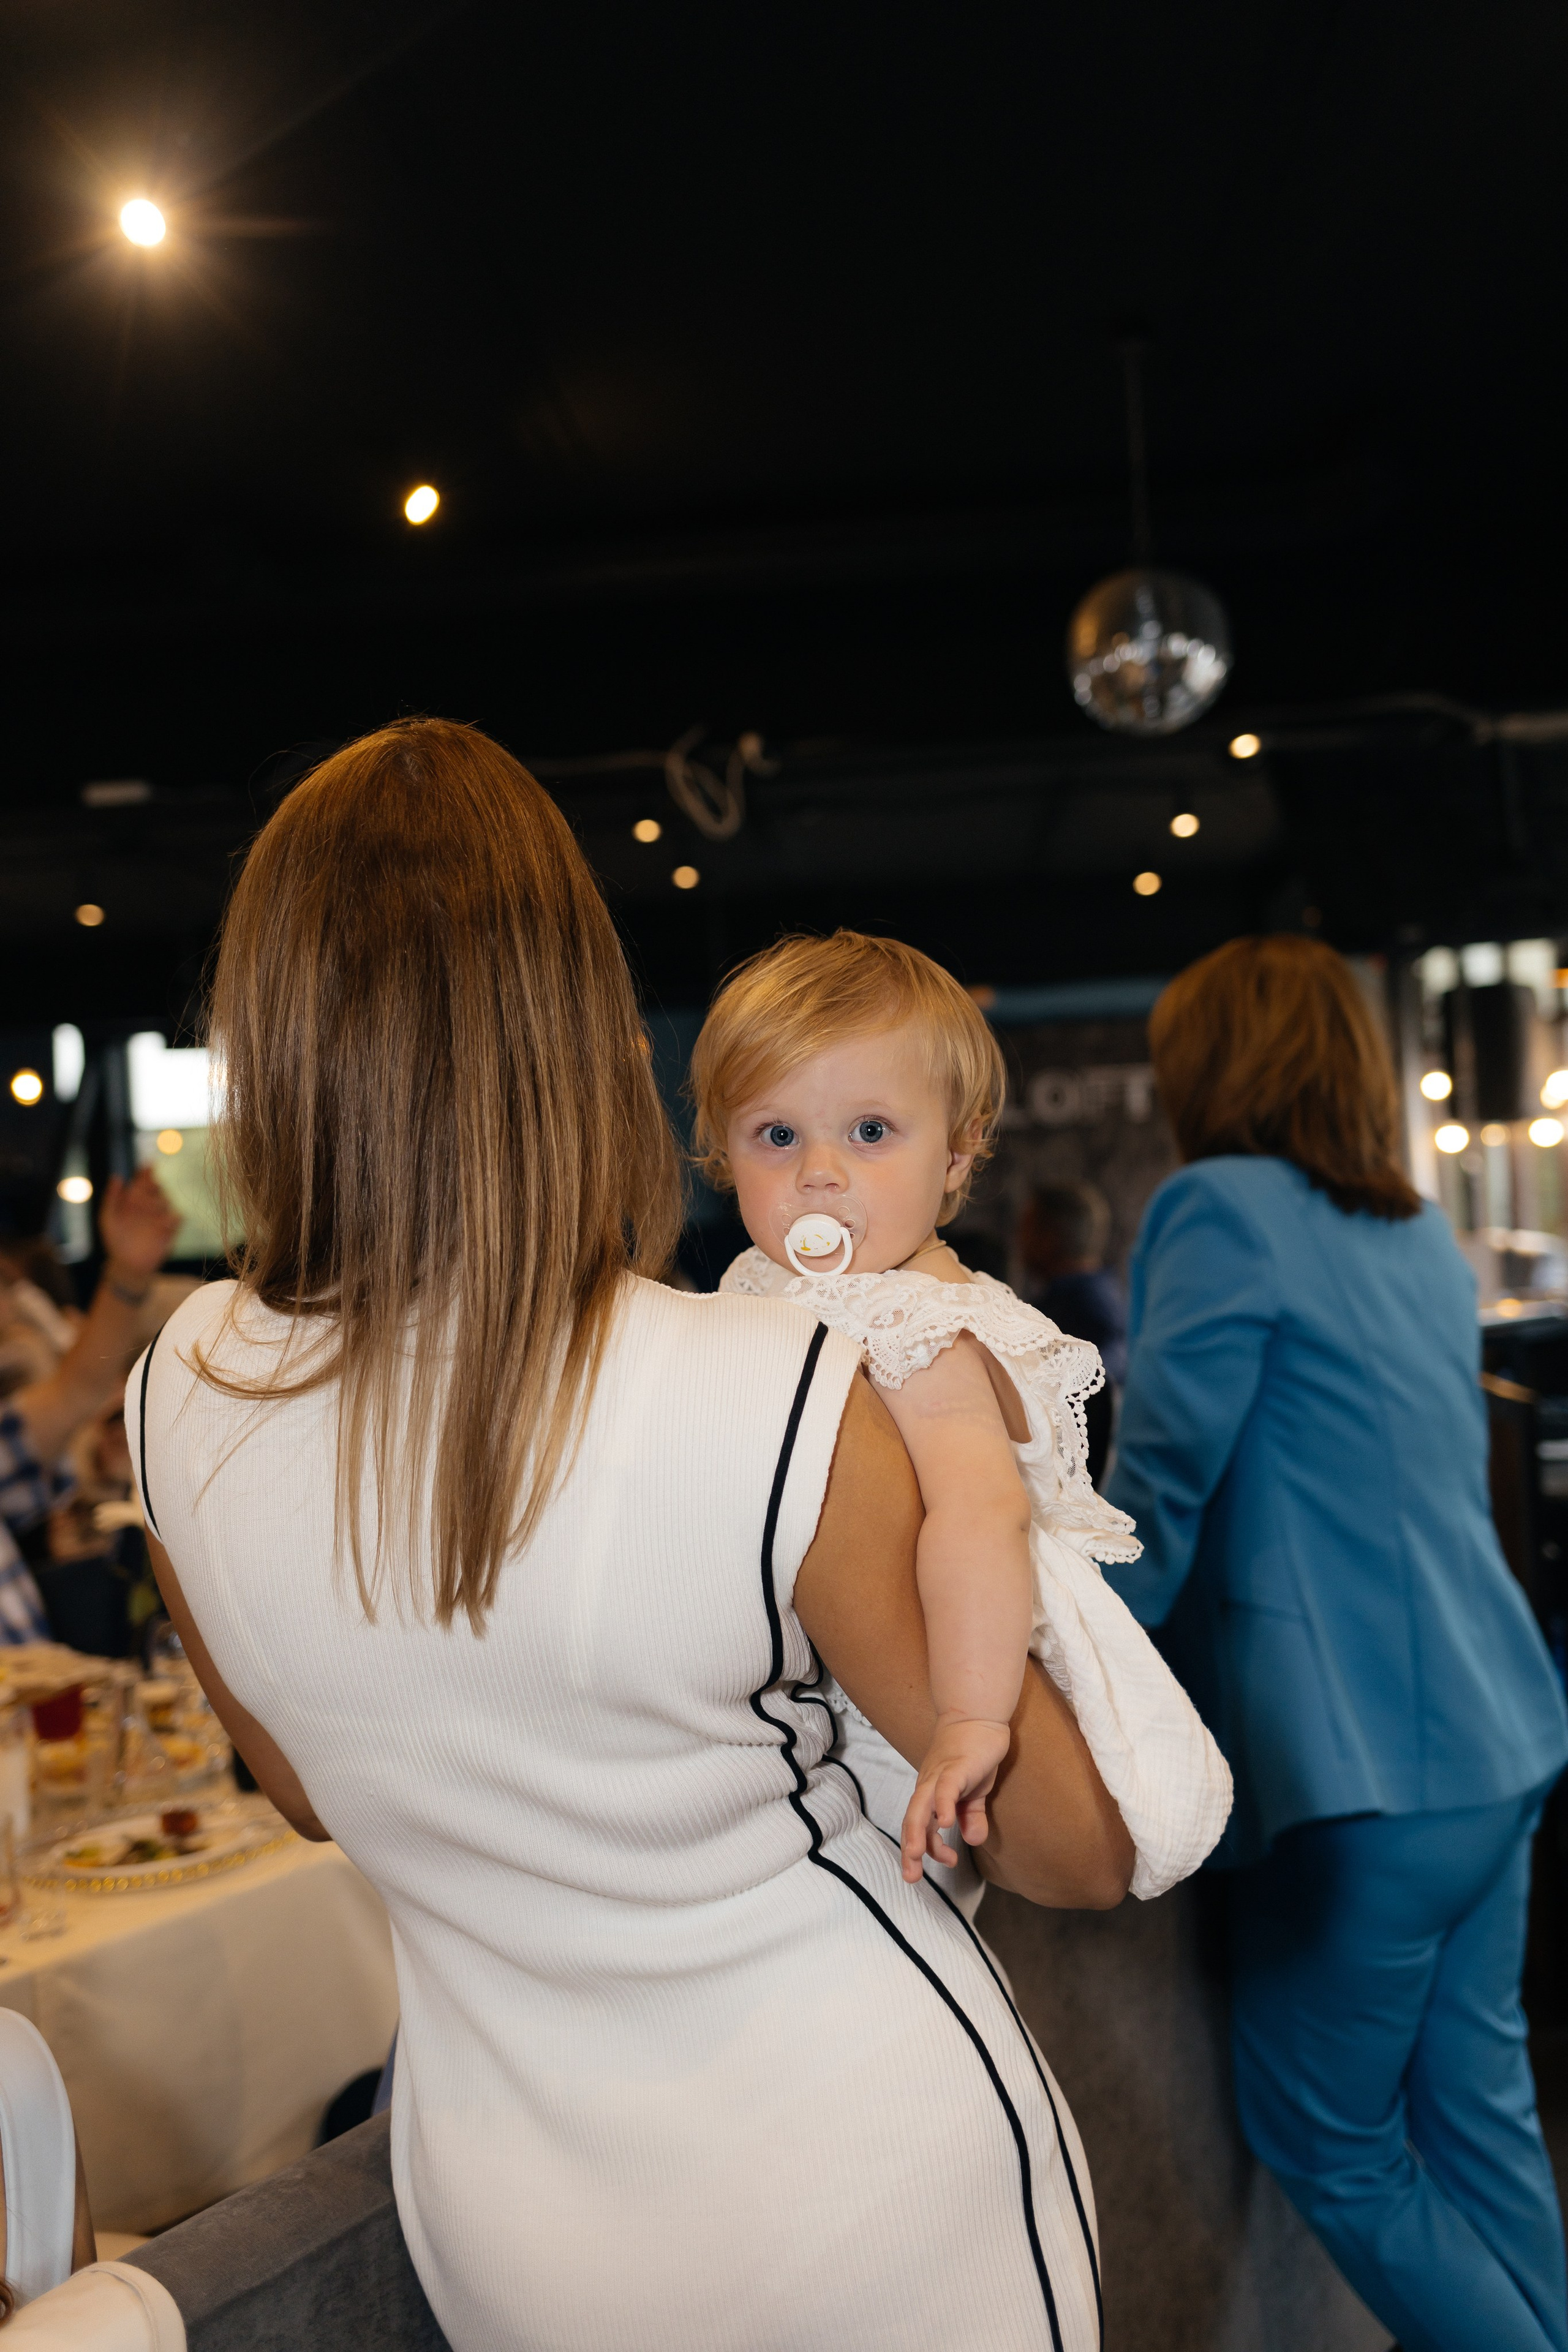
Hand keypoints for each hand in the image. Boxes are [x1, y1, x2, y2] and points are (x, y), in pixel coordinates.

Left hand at [97, 1168, 179, 1284]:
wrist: (127, 1265)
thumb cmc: (115, 1241)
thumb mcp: (108, 1218)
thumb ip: (111, 1198)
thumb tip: (117, 1176)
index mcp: (134, 1201)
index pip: (142, 1182)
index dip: (146, 1172)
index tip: (148, 1165)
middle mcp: (148, 1206)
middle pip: (157, 1188)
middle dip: (155, 1186)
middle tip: (149, 1188)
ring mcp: (160, 1217)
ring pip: (167, 1201)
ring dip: (160, 1202)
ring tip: (151, 1210)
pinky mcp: (170, 1230)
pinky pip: (177, 1218)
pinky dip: (173, 1217)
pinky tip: (163, 1223)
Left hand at [900, 1713, 1011, 1882]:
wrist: (978, 1716)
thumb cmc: (972, 1754)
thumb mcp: (974, 1792)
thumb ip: (971, 1816)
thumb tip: (973, 1840)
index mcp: (931, 1795)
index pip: (919, 1827)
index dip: (921, 1850)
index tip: (932, 1869)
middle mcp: (929, 1787)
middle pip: (912, 1820)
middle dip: (910, 1850)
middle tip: (910, 1877)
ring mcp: (940, 1775)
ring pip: (921, 1806)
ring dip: (918, 1832)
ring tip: (917, 1855)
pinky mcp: (955, 1766)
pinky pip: (945, 1787)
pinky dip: (942, 1804)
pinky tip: (946, 1823)